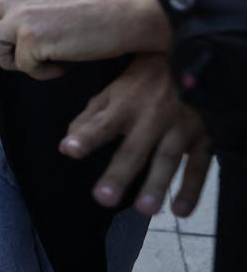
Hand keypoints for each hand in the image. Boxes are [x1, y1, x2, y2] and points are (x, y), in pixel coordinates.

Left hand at [0, 0, 169, 79]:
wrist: (121, 20)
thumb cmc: (89, 19)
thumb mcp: (47, 6)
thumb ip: (20, 13)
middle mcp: (16, 1)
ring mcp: (22, 19)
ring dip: (14, 63)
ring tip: (42, 61)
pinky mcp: (32, 39)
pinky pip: (22, 67)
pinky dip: (41, 73)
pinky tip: (60, 65)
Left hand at [60, 54, 210, 216]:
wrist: (191, 60)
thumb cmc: (144, 81)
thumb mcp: (114, 91)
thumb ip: (92, 117)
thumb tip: (67, 143)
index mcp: (125, 104)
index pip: (102, 123)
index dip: (87, 136)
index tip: (69, 150)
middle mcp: (152, 116)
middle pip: (134, 148)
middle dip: (120, 173)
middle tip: (104, 198)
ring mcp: (180, 126)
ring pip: (167, 158)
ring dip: (157, 184)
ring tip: (144, 209)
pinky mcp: (204, 135)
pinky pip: (199, 165)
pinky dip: (192, 189)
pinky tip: (181, 210)